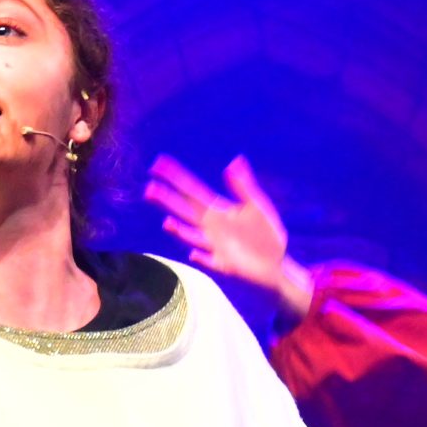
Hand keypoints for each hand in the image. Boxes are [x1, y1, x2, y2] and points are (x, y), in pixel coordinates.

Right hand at [145, 155, 313, 317]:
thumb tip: (234, 161)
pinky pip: (210, 262)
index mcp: (217, 211)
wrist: (277, 264)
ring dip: (179, 231)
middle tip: (149, 189)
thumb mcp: (257, 206)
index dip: (177, 178)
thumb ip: (244, 186)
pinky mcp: (224, 265)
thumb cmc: (266, 235)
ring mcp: (215, 247)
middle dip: (168, 201)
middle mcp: (211, 228)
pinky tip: (194, 254)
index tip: (159, 164)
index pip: (192, 191)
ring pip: (192, 237)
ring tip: (167, 222)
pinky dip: (202, 258)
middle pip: (185, 212)